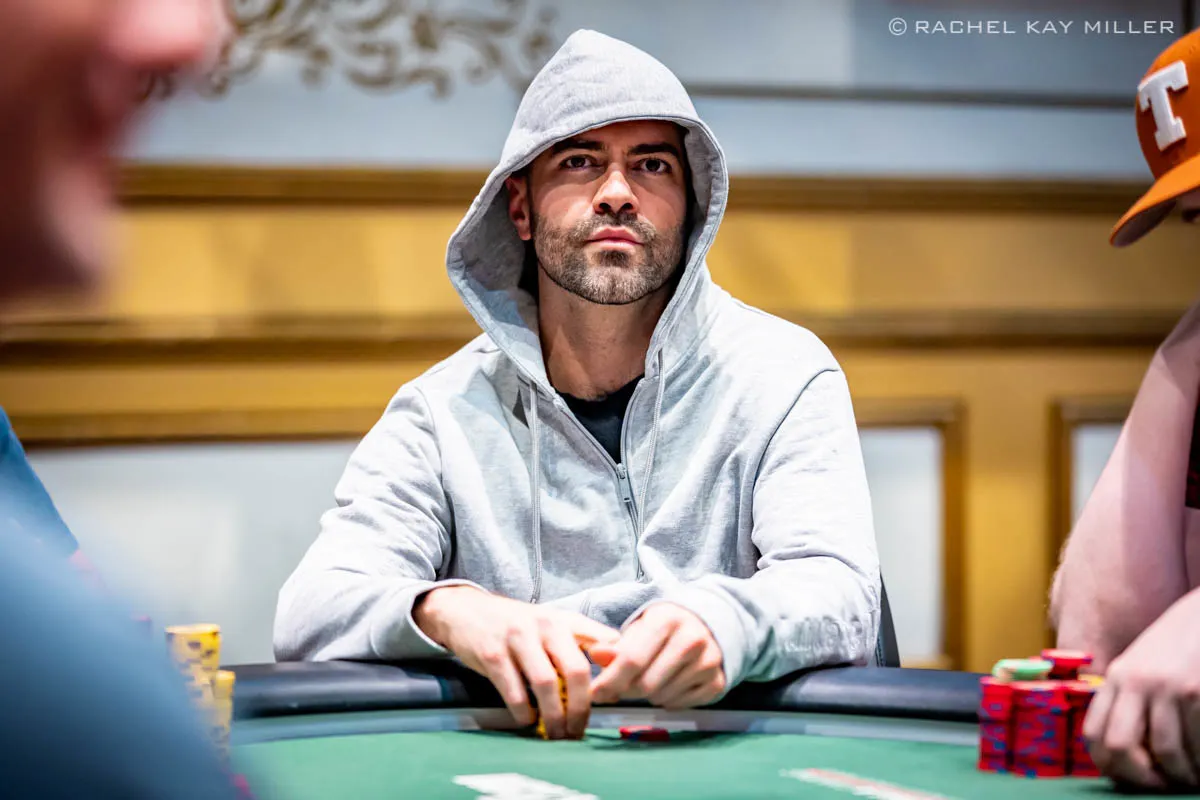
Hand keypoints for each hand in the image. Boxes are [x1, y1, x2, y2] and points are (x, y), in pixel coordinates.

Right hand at [413, 586, 618, 738]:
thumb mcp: (553, 623)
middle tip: (578, 731)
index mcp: (565, 620)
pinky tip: (527, 720)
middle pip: (576, 671)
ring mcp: (518, 639)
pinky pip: (514, 691)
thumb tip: (616, 668)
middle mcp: (545, 625)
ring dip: (554, 716)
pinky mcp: (493, 655)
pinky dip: (524, 712)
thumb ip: (585, 640)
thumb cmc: (516, 624)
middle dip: (580, 708)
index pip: (603, 644)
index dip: (613, 675)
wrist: (465, 610)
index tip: (611, 703)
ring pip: (546, 684)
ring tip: (556, 734)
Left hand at [589, 603, 724, 708]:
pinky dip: (667, 700)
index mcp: (667, 620)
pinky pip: (679, 705)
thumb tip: (596, 655)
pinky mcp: (717, 682)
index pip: (632, 659)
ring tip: (650, 678)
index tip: (594, 693)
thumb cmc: (665, 629)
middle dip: (626, 690)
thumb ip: (616, 646)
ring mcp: (708, 662)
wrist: (707, 627)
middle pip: (645, 684)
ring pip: (661, 697)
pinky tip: (669, 683)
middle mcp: (692, 639)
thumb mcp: (640, 629)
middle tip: (621, 687)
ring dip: (647, 695)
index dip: (609, 680)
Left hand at [1083, 588, 1199, 789]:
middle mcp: (1135, 681)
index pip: (1094, 734)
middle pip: (1119, 746)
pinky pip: (1197, 743)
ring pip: (1165, 751)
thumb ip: (1130, 699)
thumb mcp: (1144, 666)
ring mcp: (1167, 686)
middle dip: (1140, 778)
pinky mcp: (1197, 691)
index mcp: (1117, 677)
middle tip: (1163, 785)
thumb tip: (1127, 753)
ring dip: (1182, 775)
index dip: (1110, 766)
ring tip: (1193, 777)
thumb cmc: (1180, 645)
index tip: (1132, 779)